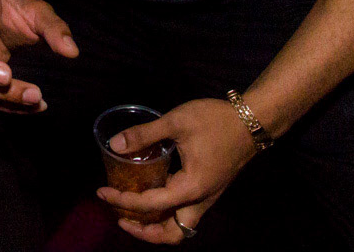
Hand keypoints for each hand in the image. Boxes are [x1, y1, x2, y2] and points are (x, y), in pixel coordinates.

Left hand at [97, 98, 256, 243]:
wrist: (252, 121)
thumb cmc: (215, 120)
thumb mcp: (177, 122)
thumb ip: (145, 134)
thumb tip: (114, 145)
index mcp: (191, 189)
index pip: (150, 205)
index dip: (122, 200)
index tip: (101, 192)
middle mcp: (200, 201)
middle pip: (171, 234)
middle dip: (143, 231)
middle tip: (119, 215)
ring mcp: (207, 198)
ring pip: (180, 227)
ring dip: (156, 227)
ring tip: (132, 212)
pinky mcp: (208, 190)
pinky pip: (185, 213)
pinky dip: (166, 214)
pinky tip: (151, 194)